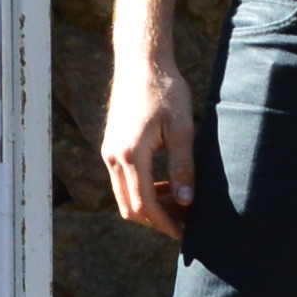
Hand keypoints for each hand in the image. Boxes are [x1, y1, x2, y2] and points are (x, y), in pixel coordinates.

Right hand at [105, 60, 196, 235]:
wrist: (142, 63)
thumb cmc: (166, 91)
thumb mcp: (182, 129)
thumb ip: (183, 167)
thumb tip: (187, 201)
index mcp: (130, 155)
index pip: (145, 205)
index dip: (165, 223)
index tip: (186, 233)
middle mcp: (113, 157)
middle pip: (130, 208)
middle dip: (157, 221)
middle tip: (185, 224)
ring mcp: (109, 152)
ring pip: (125, 196)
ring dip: (150, 207)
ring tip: (180, 205)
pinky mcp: (112, 147)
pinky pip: (123, 181)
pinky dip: (143, 191)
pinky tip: (166, 187)